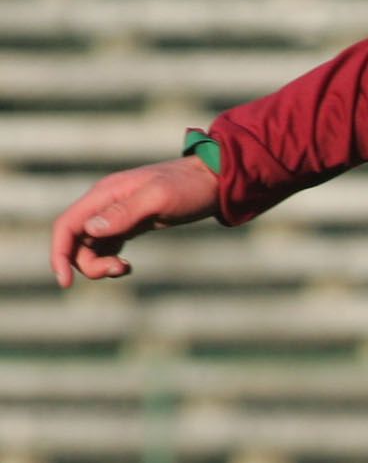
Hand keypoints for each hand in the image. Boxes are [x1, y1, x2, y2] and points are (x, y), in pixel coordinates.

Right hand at [50, 157, 218, 285]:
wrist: (213, 180)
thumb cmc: (188, 186)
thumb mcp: (158, 198)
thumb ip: (125, 212)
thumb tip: (91, 229)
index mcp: (104, 195)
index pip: (67, 225)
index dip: (59, 253)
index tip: (65, 282)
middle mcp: (104, 205)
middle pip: (75, 241)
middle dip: (88, 264)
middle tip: (120, 270)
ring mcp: (116, 215)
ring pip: (90, 247)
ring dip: (99, 264)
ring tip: (126, 268)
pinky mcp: (130, 224)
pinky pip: (106, 246)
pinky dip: (109, 260)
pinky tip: (127, 266)